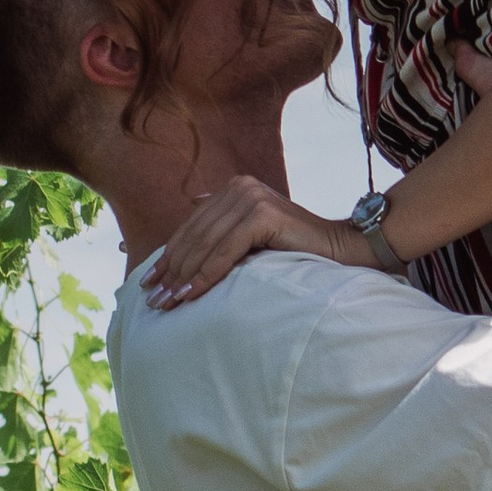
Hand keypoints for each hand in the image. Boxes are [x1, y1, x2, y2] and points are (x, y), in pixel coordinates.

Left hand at [140, 177, 373, 307]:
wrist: (342, 250)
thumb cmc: (297, 251)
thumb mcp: (252, 238)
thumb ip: (223, 233)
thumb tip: (183, 236)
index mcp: (234, 188)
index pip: (192, 226)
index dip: (168, 256)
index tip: (149, 283)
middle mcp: (240, 186)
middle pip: (194, 235)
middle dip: (171, 271)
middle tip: (152, 301)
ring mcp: (251, 196)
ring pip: (206, 244)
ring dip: (183, 277)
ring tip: (166, 304)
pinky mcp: (263, 213)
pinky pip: (225, 251)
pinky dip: (206, 275)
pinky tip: (191, 295)